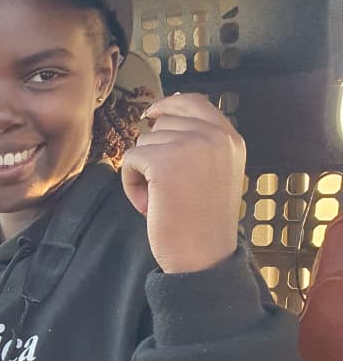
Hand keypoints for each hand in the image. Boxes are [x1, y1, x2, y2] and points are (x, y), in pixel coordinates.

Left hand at [121, 93, 245, 273]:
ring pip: (143, 141)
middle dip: (154, 152)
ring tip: (162, 200)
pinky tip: (150, 205)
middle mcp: (215, 136)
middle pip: (162, 122)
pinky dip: (131, 184)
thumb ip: (198, 145)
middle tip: (165, 188)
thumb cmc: (202, 225)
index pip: (194, 102)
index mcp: (231, 139)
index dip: (168, 106)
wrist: (203, 258)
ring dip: (143, 171)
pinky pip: (130, 159)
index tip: (152, 117)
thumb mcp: (214, 174)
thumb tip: (162, 112)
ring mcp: (191, 145)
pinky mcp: (165, 161)